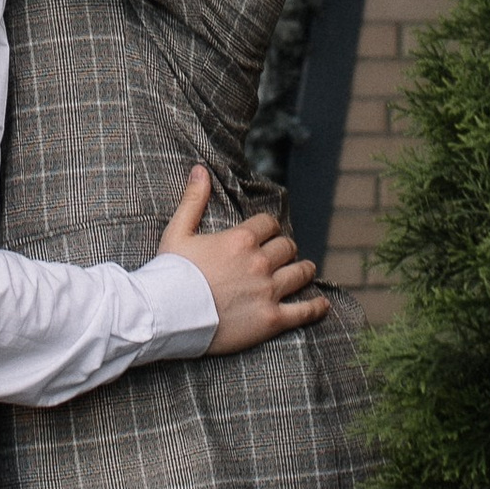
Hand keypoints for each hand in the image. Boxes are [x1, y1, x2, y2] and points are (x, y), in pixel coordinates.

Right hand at [159, 168, 327, 355]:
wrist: (167, 315)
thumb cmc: (171, 274)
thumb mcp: (178, 231)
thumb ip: (194, 199)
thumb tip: (200, 169)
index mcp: (241, 240)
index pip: (270, 224)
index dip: (270, 228)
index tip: (268, 233)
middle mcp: (260, 263)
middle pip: (287, 247)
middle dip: (285, 249)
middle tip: (283, 255)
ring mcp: (268, 291)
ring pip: (300, 273)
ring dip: (304, 270)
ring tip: (305, 270)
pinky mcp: (271, 319)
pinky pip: (303, 311)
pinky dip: (315, 307)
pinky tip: (321, 303)